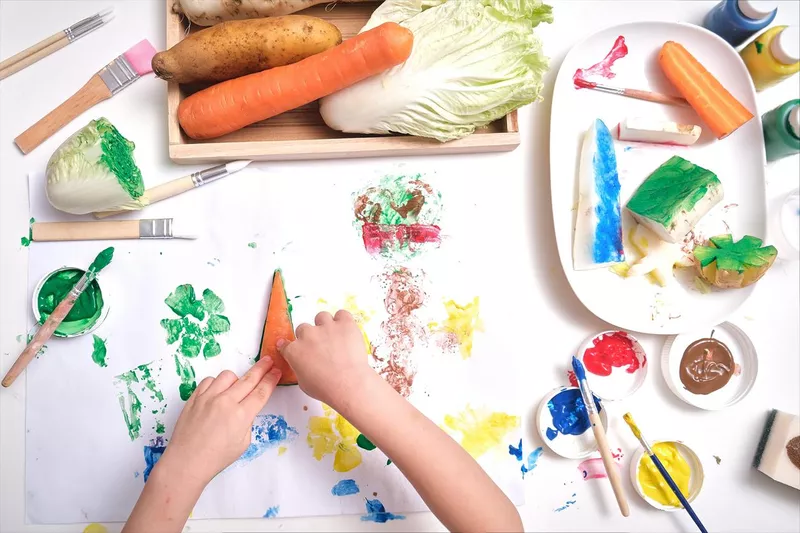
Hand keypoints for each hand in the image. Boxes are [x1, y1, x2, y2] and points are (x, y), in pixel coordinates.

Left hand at [156, 357, 281, 487]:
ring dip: (236, 380)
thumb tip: (245, 407)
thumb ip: (247, 421)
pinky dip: (216, 384)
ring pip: (228, 376)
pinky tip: (217, 393)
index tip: (277, 371)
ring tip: (236, 388)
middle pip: (249, 379)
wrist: (186, 462)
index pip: (261, 392)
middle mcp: (225, 402)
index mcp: (241, 416)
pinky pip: (209, 381)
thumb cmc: (216, 458)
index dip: (271, 380)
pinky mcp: (194, 398)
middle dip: (262, 368)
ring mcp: (208, 398)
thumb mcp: (243, 443)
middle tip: (268, 361)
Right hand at [278, 310, 374, 408]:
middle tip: (321, 348)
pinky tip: (346, 330)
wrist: (348, 383)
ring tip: (334, 337)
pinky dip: (343, 320)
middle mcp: (307, 335)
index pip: (286, 344)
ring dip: (325, 325)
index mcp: (294, 351)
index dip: (291, 346)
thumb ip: (300, 368)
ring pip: (321, 317)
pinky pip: (342, 314)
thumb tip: (303, 364)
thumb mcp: (303, 383)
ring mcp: (326, 327)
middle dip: (311, 337)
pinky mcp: (344, 324)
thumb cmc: (326, 388)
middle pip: (303, 328)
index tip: (296, 347)